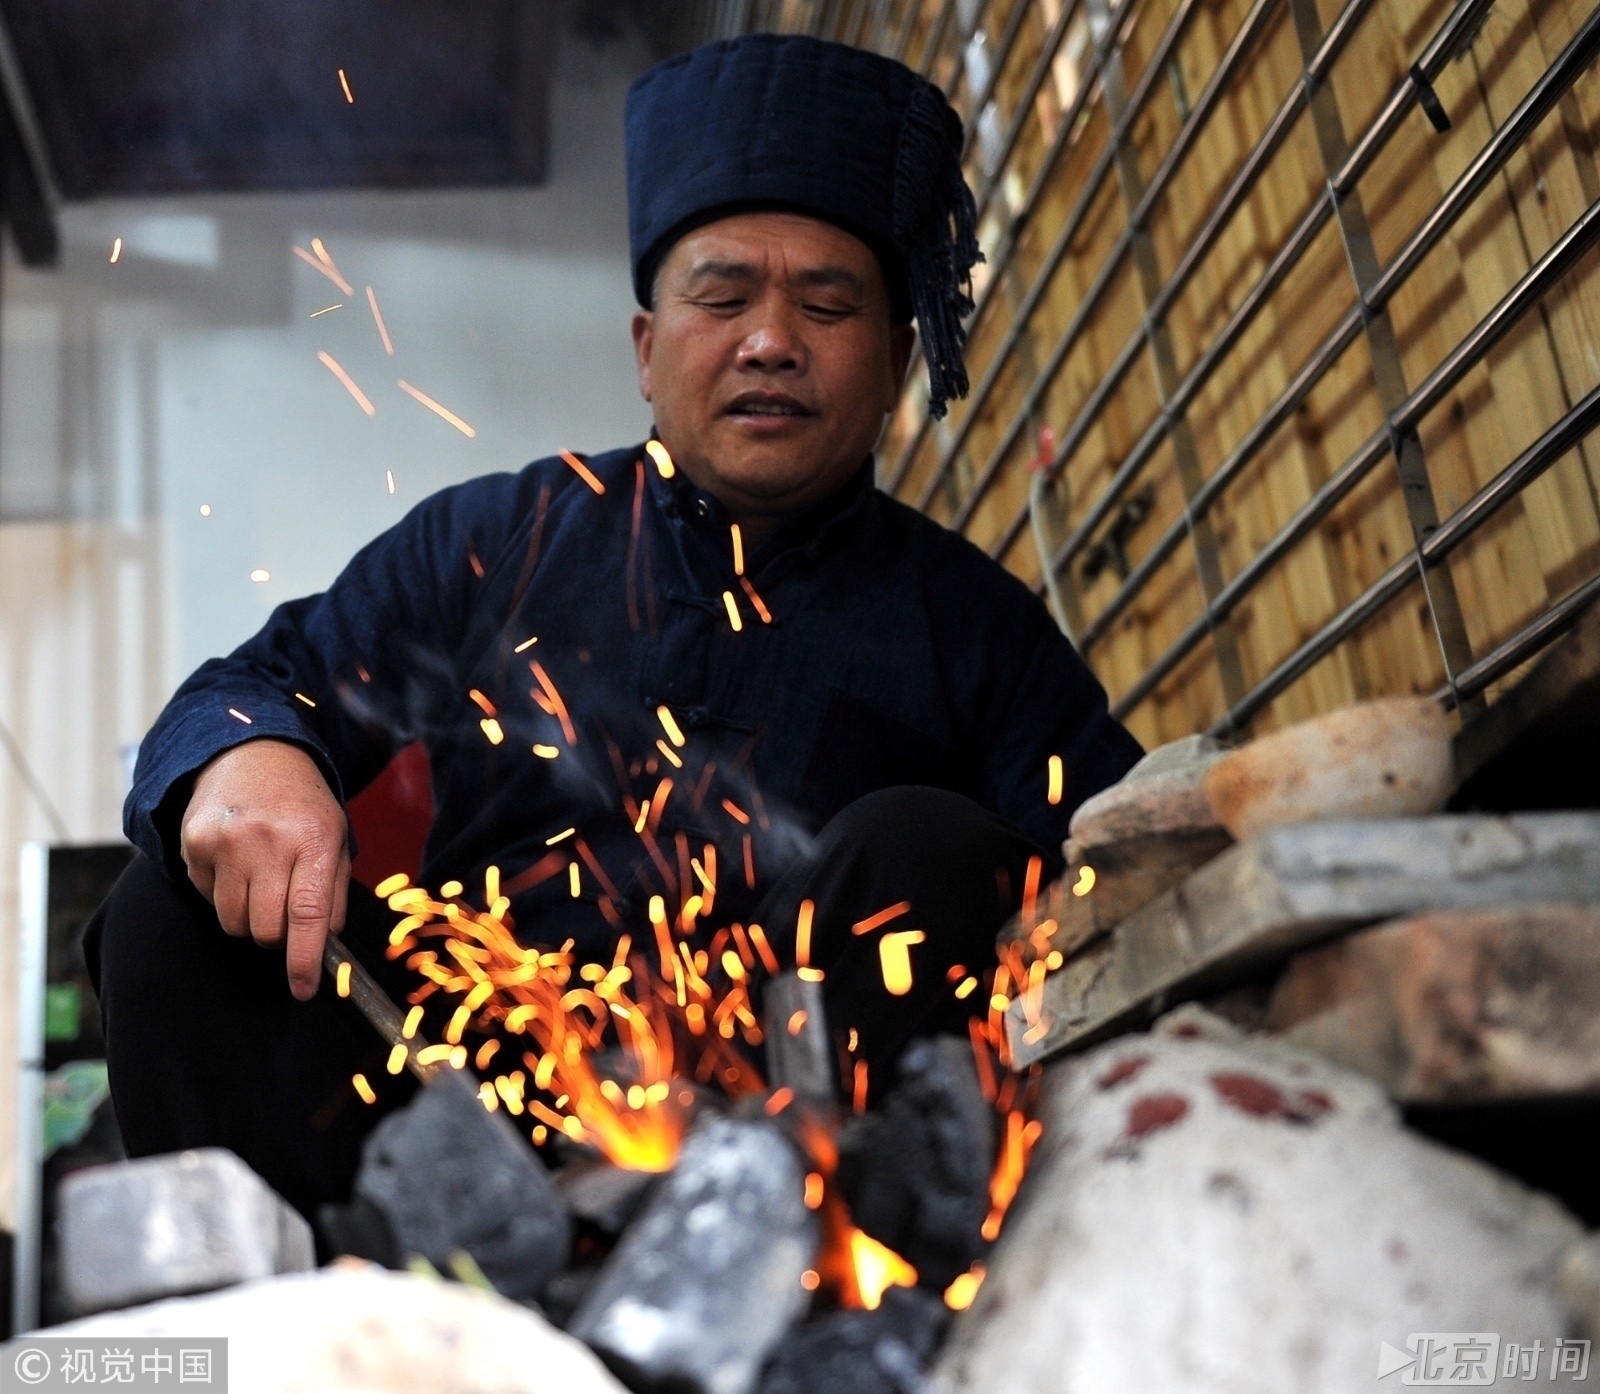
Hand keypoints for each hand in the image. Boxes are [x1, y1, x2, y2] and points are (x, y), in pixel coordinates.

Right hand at [180, 738, 349, 1000]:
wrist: (253, 753)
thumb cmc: (303, 805)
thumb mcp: (336, 838)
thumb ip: (334, 893)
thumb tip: (324, 947)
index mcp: (315, 840)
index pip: (308, 915)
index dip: (304, 960)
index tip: (303, 989)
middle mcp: (269, 841)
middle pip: (266, 929)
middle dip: (278, 935)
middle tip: (286, 911)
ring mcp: (226, 842)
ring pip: (233, 923)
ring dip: (249, 918)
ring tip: (262, 882)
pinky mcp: (194, 843)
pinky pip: (208, 899)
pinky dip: (224, 894)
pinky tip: (237, 862)